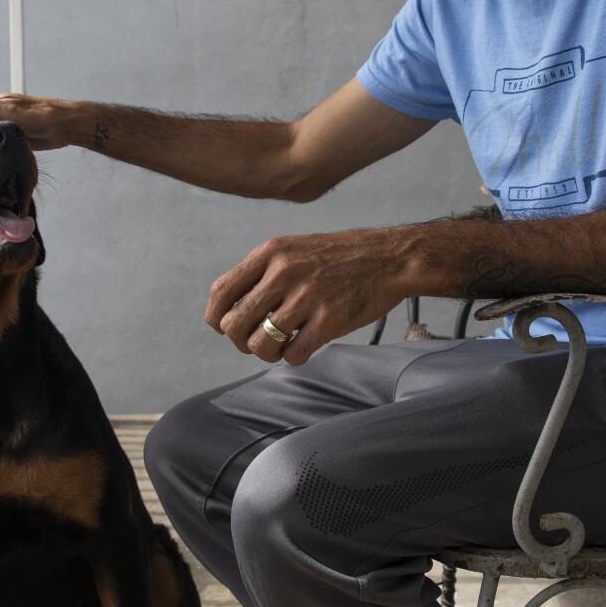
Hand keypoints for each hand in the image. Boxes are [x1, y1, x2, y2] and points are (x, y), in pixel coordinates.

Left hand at [205, 229, 409, 364]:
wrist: (389, 258)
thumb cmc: (338, 257)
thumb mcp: (293, 249)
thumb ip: (261, 273)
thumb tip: (229, 311)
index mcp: (270, 253)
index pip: (221, 292)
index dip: (216, 318)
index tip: (225, 327)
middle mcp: (283, 273)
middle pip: (234, 324)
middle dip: (241, 341)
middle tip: (257, 341)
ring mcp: (307, 297)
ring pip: (260, 345)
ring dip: (266, 354)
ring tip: (281, 346)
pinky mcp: (330, 319)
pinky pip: (292, 355)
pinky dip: (293, 358)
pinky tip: (303, 347)